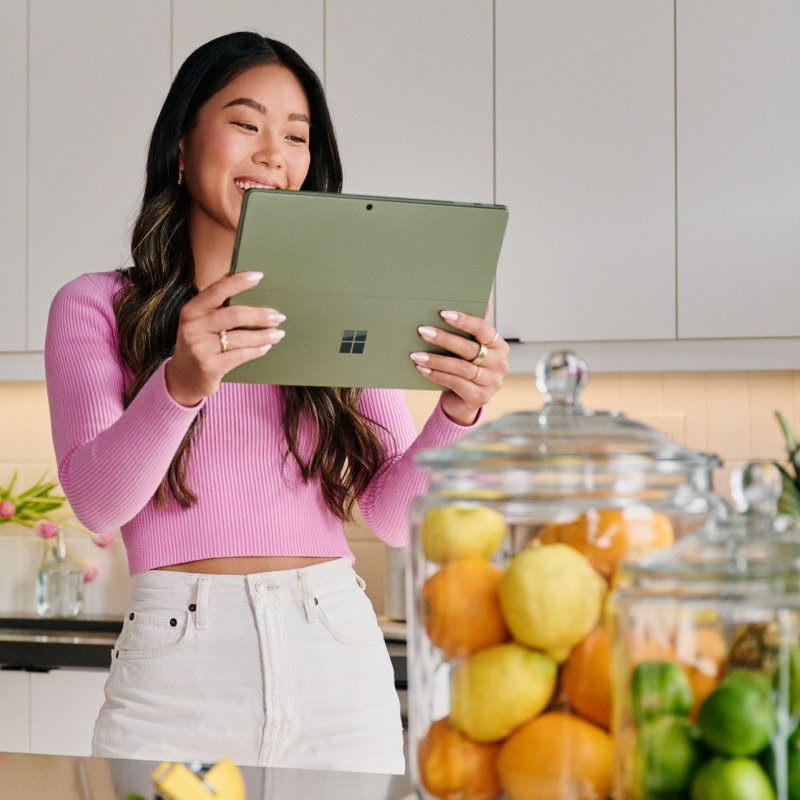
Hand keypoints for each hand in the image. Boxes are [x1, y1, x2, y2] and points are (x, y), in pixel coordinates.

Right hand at [165, 271, 285, 405]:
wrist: (183, 378)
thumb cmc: (199, 344)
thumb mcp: (199, 322)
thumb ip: (215, 304)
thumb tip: (240, 278)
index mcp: (191, 310)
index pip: (217, 290)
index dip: (239, 282)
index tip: (259, 276)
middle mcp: (193, 327)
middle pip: (235, 315)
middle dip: (261, 315)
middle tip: (279, 316)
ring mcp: (200, 348)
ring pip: (241, 337)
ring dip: (264, 335)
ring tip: (279, 334)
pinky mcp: (210, 366)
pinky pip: (241, 355)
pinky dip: (257, 350)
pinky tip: (267, 347)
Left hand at [409, 308, 508, 425]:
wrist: (463, 401)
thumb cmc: (464, 366)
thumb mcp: (469, 347)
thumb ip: (472, 327)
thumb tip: (481, 299)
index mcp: (499, 345)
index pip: (483, 329)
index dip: (464, 321)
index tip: (442, 313)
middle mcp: (500, 364)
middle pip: (469, 349)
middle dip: (443, 339)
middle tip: (422, 331)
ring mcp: (492, 382)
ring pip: (460, 367)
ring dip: (435, 360)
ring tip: (416, 355)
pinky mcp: (480, 398)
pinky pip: (455, 383)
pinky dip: (437, 375)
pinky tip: (422, 369)